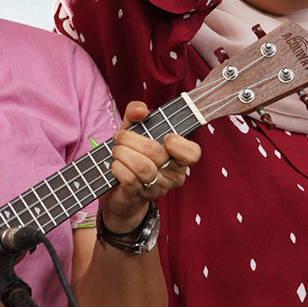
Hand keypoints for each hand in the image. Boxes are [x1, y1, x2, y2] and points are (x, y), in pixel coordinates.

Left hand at [99, 100, 200, 229]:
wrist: (120, 190)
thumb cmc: (132, 156)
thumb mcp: (134, 131)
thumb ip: (136, 113)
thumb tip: (141, 110)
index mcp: (178, 158)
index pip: (192, 153)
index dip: (179, 144)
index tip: (164, 137)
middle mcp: (172, 175)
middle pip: (155, 152)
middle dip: (130, 139)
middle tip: (120, 137)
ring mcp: (156, 188)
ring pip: (141, 166)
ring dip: (122, 152)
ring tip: (116, 150)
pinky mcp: (138, 196)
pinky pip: (128, 178)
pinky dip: (117, 166)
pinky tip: (115, 164)